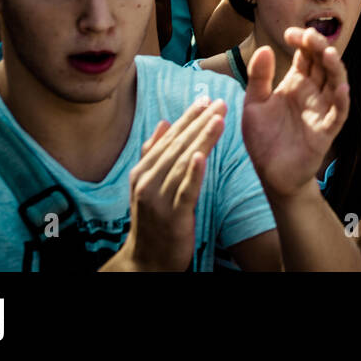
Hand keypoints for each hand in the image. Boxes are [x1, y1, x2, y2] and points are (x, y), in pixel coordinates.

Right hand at [116, 96, 226, 269]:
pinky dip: (193, 172)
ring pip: (183, 162)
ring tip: (218, 119)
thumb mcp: (146, 186)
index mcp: (142, 171)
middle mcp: (147, 181)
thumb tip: (162, 123)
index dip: (187, 118)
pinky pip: (185, 191)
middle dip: (198, 122)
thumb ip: (153, 155)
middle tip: (218, 101)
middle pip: (177, 146)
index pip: (168, 138)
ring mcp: (158, 199)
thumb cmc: (151, 221)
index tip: (205, 99)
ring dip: (201, 139)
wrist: (146, 262)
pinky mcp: (172, 216)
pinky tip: (202, 156)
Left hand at [242, 30, 348, 198]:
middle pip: (322, 63)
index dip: (301, 41)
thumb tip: (265, 48)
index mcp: (296, 83)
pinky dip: (342, 101)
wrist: (271, 174)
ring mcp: (321, 110)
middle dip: (318, 47)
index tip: (289, 33)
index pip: (305, 55)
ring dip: (335, 67)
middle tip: (309, 35)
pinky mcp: (326, 131)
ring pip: (336, 83)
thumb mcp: (254, 104)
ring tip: (328, 53)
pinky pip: (338, 114)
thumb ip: (258, 77)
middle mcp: (312, 93)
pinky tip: (342, 89)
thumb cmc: (264, 139)